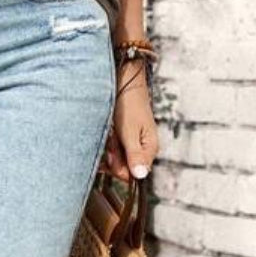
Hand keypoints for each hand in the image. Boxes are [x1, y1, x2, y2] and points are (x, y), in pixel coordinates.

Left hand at [105, 62, 158, 182]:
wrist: (123, 81)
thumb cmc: (128, 103)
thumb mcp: (130, 131)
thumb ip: (134, 154)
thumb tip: (141, 175)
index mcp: (150, 149)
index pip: (133, 175)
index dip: (119, 168)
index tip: (111, 155)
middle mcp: (142, 149)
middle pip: (123, 168)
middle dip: (112, 158)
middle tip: (110, 141)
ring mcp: (132, 143)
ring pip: (115, 159)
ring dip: (107, 149)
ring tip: (109, 134)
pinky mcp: (123, 138)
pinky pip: (111, 149)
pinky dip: (106, 143)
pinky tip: (107, 133)